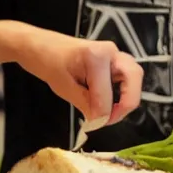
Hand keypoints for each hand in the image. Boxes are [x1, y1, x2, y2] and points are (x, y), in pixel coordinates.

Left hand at [19, 28, 142, 125]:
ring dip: (126, 96)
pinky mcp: (112, 59)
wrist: (39, 46)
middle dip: (126, 103)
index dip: (102, 115)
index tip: (93, 125)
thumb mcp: (64, 88)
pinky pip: (125, 76)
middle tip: (110, 119)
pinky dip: (121, 91)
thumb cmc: (47, 62)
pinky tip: (106, 101)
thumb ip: (86, 105)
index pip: (107, 94)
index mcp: (97, 56)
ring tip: (109, 111)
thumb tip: (100, 121)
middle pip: (134, 77)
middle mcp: (110, 51)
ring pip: (133, 76)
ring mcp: (113, 53)